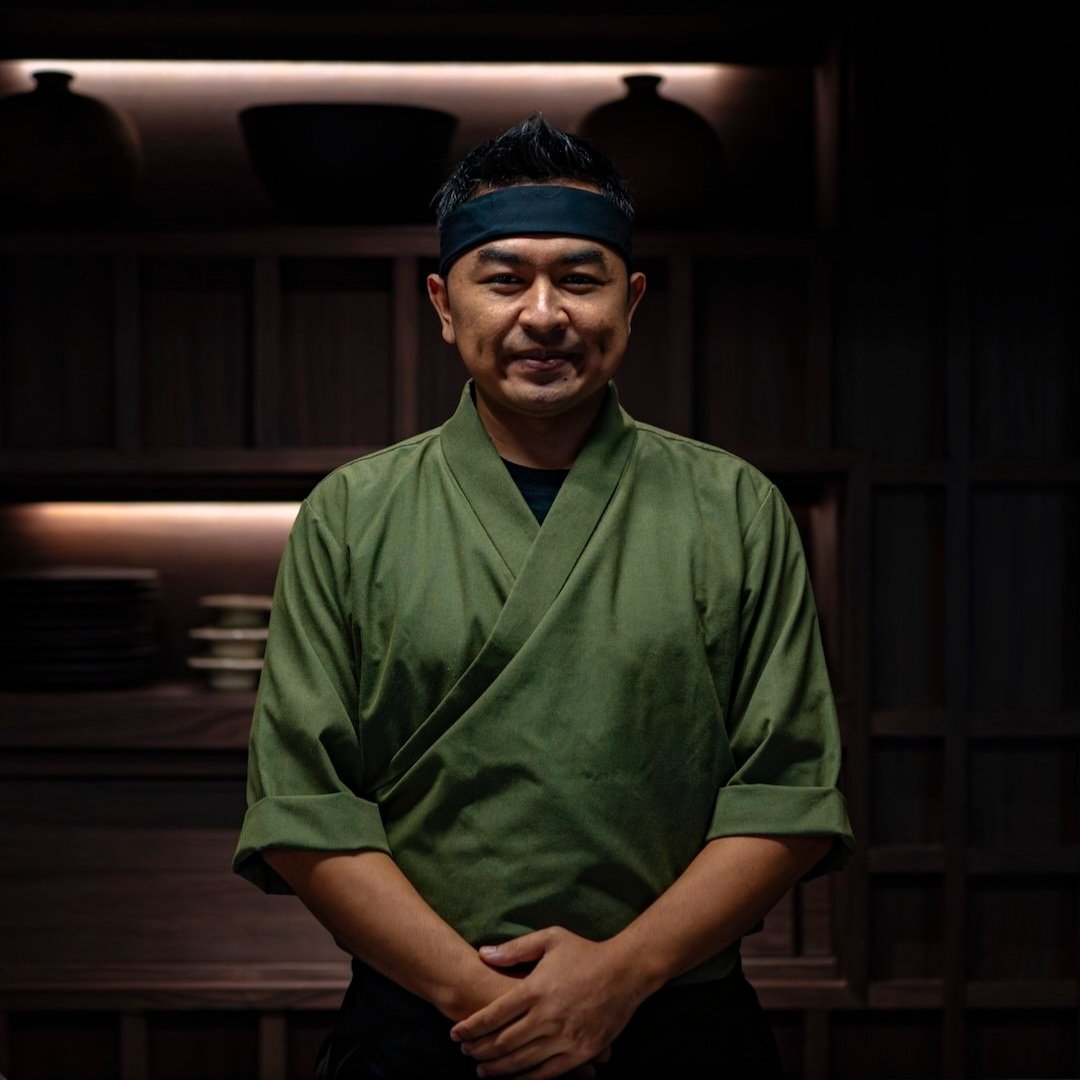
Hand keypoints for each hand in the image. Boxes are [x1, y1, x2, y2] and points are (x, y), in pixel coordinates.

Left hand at [449, 926, 650, 1078]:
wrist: (626, 971)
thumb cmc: (586, 952)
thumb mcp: (550, 939)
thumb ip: (515, 948)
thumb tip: (483, 954)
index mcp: (536, 988)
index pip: (494, 1014)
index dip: (471, 1027)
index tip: (455, 1033)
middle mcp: (547, 1016)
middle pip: (503, 1042)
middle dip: (479, 1051)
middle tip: (465, 1053)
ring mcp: (565, 1037)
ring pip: (522, 1062)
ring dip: (498, 1070)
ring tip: (481, 1071)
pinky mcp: (581, 1052)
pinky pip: (548, 1073)